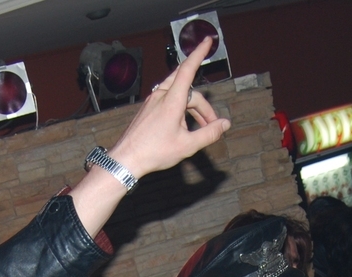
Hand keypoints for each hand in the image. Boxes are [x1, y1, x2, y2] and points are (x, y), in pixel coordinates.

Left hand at [105, 36, 230, 180]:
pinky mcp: (147, 109)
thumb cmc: (153, 152)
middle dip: (203, 105)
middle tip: (212, 124)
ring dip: (191, 109)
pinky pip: (167, 101)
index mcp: (172, 100)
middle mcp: (161, 96)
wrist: (126, 159)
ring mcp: (152, 101)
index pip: (189, 68)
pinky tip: (180, 129)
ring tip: (198, 129)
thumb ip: (209, 133)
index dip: (200, 53)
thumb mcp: (188, 146)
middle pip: (189, 89)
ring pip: (178, 95)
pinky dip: (179, 110)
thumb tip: (225, 125)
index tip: (207, 41)